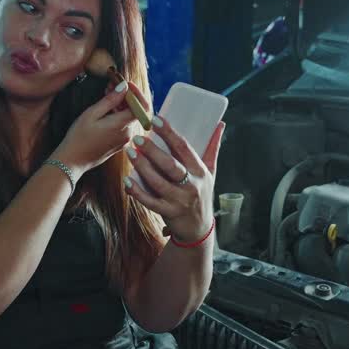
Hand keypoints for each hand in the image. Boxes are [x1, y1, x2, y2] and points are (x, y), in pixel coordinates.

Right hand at [51, 81, 140, 174]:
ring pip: (129, 117)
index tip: (126, 84)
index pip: (141, 106)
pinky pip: (124, 125)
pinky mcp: (120, 144)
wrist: (73, 161)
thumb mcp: (92, 114)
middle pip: (136, 111)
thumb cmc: (79, 137)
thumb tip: (124, 86)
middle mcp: (128, 134)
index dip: (136, 93)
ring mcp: (125, 140)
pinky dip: (119, 114)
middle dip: (126, 96)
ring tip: (106, 94)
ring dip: (121, 104)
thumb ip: (110, 100)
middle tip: (112, 86)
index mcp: (122, 125)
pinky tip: (106, 109)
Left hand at [124, 110, 225, 244]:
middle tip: (138, 138)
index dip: (170, 133)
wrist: (199, 228)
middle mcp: (191, 185)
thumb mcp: (211, 171)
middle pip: (170, 166)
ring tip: (130, 152)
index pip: (184, 148)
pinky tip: (127, 181)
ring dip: (142, 167)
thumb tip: (220, 124)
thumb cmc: (203, 193)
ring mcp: (179, 200)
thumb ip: (212, 147)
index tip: (157, 120)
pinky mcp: (168, 212)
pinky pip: (150, 202)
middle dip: (153, 151)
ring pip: (158, 183)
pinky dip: (137, 192)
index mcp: (200, 171)